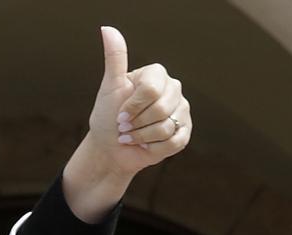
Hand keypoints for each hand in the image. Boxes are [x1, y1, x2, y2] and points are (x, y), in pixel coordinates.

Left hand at [63, 26, 191, 221]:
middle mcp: (173, 90)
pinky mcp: (184, 133)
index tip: (120, 114)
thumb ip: (115, 58)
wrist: (111, 147)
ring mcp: (181, 111)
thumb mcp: (109, 87)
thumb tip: (107, 29)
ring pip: (166, 127)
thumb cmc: (108, 116)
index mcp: (157, 75)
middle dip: (137, 123)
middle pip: (160, 108)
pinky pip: (174, 142)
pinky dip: (153, 148)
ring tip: (132, 136)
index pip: (151, 89)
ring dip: (142, 137)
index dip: (133, 106)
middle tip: (124, 127)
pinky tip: (145, 145)